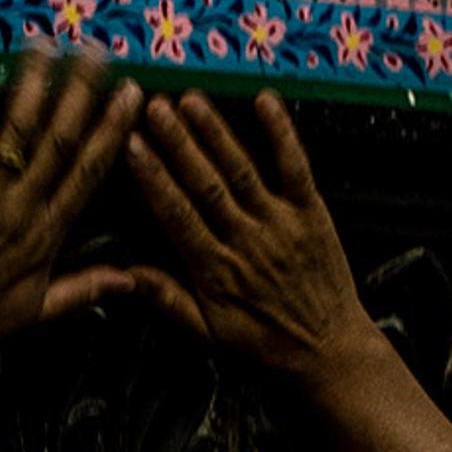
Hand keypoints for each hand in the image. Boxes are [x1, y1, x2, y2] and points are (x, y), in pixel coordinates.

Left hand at [0, 44, 150, 369]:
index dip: (113, 130)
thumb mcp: (38, 311)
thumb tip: (131, 281)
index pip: (90, 172)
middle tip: (96, 50)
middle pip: (61, 139)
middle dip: (81, 91)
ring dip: (33, 81)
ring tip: (46, 43)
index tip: (132, 94)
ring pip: (17, 127)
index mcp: (48, 233)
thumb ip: (86, 288)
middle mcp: (22, 206)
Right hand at [122, 89, 380, 383]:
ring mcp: (281, 223)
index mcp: (215, 270)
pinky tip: (264, 101)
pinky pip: (295, 167)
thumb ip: (166, 299)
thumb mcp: (207, 334)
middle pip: (205, 184)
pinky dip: (281, 133)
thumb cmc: (265, 342)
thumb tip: (123, 275)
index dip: (152, 178)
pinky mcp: (312, 212)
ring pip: (242, 171)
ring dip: (216, 133)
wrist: (328, 350)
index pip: (176, 215)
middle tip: (154, 107)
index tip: (130, 145)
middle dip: (178, 143)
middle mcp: (246, 241)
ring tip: (191, 100)